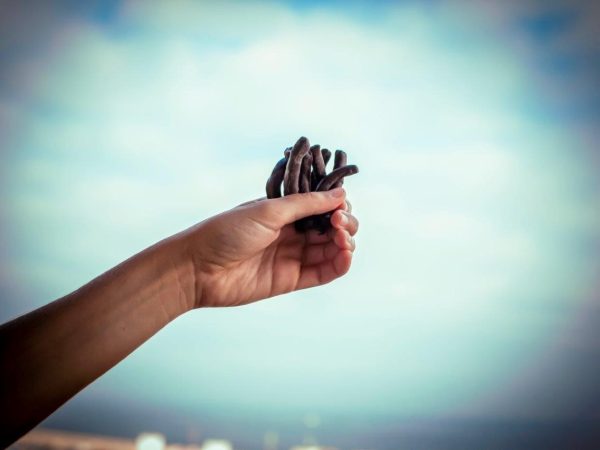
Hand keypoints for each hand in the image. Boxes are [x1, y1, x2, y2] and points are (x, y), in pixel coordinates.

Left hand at [183, 188, 358, 307]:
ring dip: (345, 242)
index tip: (340, 203)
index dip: (336, 204)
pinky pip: (324, 272)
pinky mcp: (292, 279)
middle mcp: (292, 232)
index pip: (322, 206)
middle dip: (344, 222)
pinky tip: (345, 254)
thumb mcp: (268, 210)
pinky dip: (340, 264)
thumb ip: (306, 204)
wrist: (198, 268)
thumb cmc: (226, 232)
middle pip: (332, 228)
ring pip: (332, 249)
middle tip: (339, 221)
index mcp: (285, 211)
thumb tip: (341, 195)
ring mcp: (293, 256)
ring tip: (342, 237)